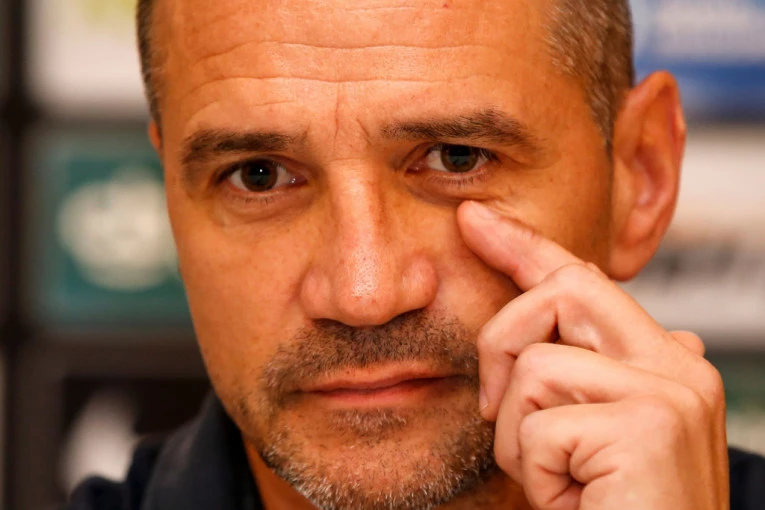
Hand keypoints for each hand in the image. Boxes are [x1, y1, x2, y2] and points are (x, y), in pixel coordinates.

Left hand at [457, 201, 728, 509]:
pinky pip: (539, 420)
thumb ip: (577, 384)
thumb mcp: (581, 440)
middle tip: (497, 406)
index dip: (526, 248)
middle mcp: (677, 366)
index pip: (584, 282)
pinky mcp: (646, 425)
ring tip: (561, 481)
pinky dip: (536, 468)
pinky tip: (575, 500)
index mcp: (663, 364)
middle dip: (503, 341)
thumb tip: (558, 342)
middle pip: (559, 294)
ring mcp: (669, 392)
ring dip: (522, 435)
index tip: (476, 222)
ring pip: (535, 365)